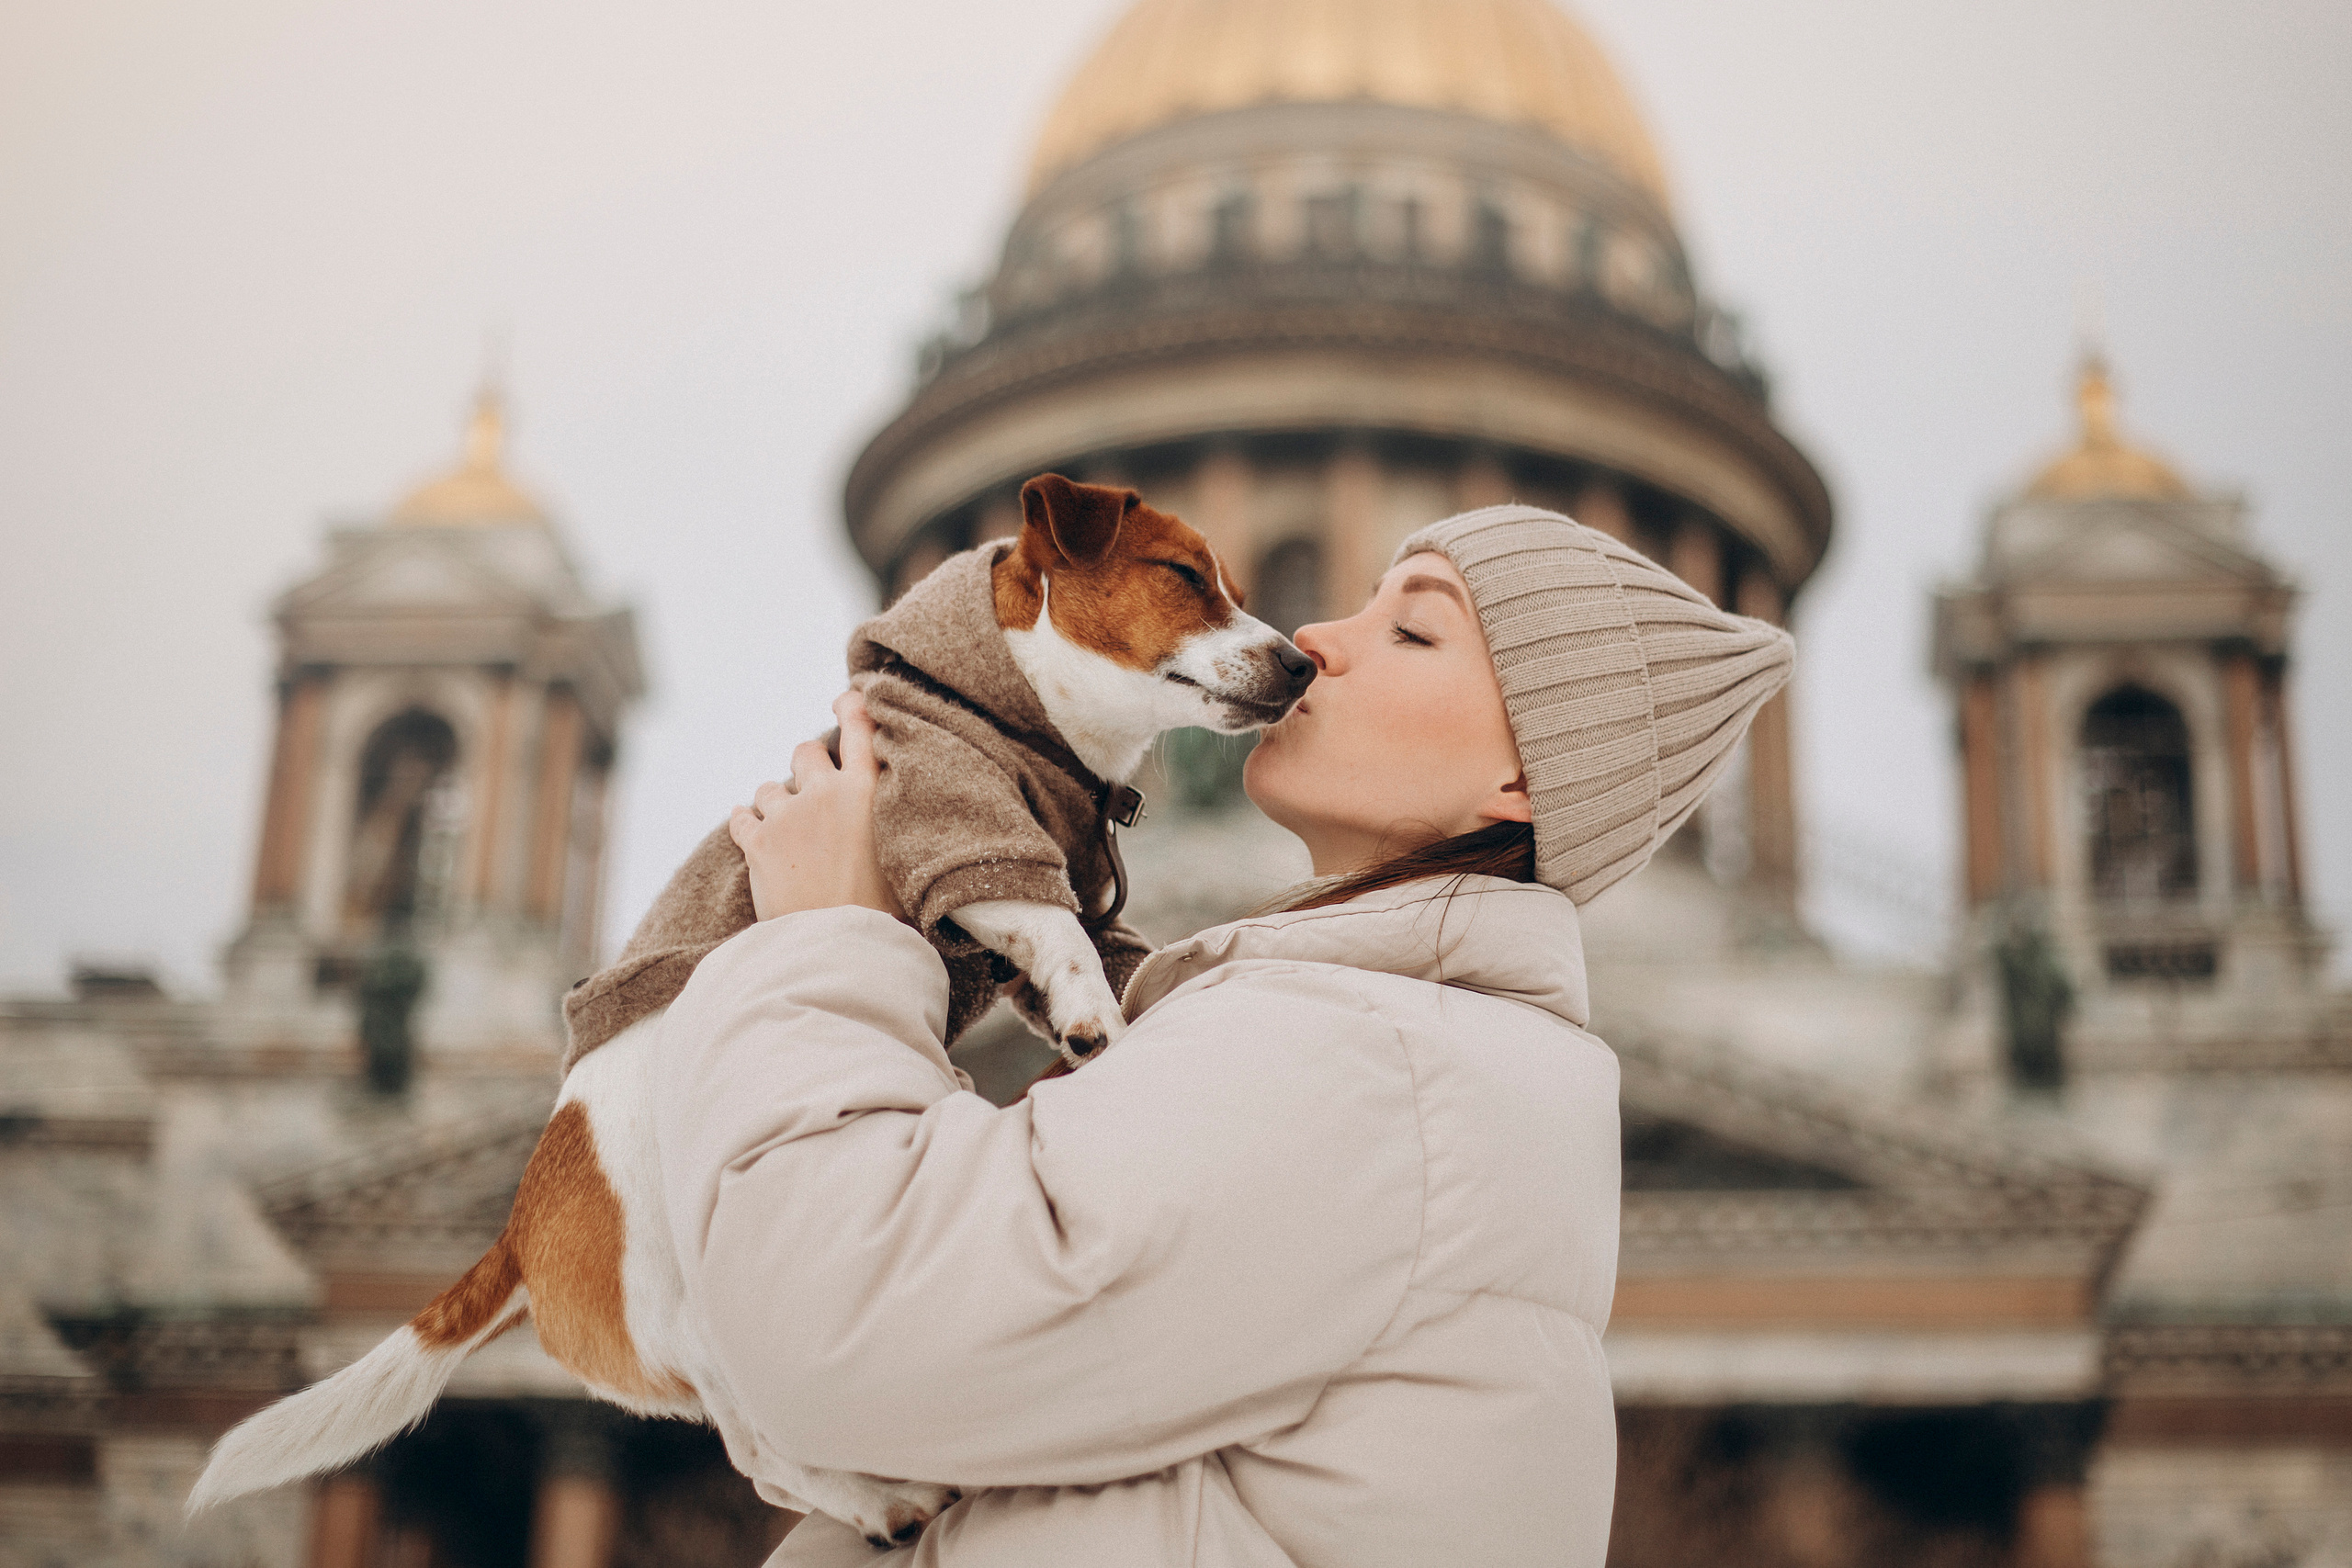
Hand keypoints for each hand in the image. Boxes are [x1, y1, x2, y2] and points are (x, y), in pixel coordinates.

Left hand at [730, 691, 903, 922]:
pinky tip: (749, 832)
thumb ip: (895, 819)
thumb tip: (900, 810)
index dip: (850, 705)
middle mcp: (825, 792)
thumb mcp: (905, 852)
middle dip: (806, 766)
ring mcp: (787, 816)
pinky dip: (744, 823)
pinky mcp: (757, 843)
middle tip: (813, 794)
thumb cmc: (887, 910)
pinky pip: (740, 818)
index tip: (844, 698)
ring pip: (769, 787)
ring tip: (787, 832)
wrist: (842, 947)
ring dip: (775, 803)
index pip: (859, 726)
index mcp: (868, 790)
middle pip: (804, 750)